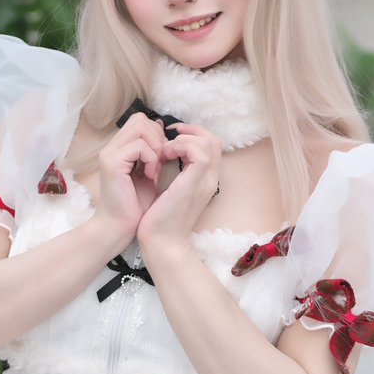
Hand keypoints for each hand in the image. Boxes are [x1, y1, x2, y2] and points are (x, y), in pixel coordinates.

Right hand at [94, 112, 166, 239]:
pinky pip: (139, 147)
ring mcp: (110, 154)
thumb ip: (154, 152)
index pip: (141, 121)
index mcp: (119, 148)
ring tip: (155, 170)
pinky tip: (150, 177)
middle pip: (141, 120)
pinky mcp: (112, 164)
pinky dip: (151, 159)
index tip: (163, 157)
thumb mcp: (150, 172)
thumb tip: (162, 129)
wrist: (120, 228)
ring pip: (140, 127)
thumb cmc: (136, 206)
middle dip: (158, 138)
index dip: (157, 134)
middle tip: (161, 162)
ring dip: (156, 148)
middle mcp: (111, 148)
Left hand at [137, 122, 221, 256]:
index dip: (193, 134)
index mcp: (204, 181)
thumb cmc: (160, 220)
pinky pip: (198, 152)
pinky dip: (181, 146)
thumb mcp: (169, 191)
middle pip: (213, 140)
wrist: (161, 243)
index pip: (211, 146)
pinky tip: (165, 156)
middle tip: (169, 136)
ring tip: (165, 151)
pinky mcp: (194, 184)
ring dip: (184, 139)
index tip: (171, 136)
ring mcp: (205, 181)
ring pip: (209, 142)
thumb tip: (164, 151)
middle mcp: (210, 179)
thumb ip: (174, 173)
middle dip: (190, 131)